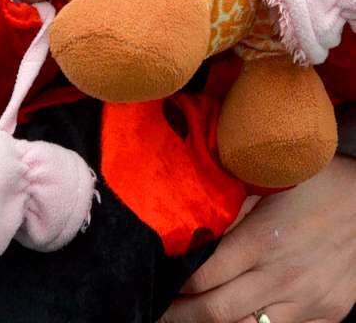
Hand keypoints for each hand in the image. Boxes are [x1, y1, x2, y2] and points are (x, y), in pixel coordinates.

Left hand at [160, 154, 355, 322]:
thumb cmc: (316, 180)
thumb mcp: (268, 178)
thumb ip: (230, 201)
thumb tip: (191, 215)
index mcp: (260, 240)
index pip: (203, 275)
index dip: (176, 284)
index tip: (159, 283)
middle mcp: (280, 278)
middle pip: (218, 311)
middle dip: (182, 315)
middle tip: (160, 314)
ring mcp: (305, 301)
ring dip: (220, 322)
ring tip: (195, 315)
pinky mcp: (327, 314)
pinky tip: (242, 315)